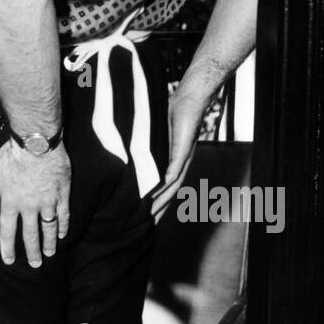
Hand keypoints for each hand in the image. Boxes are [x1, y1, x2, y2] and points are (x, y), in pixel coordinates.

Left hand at [0, 141, 70, 267]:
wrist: (35, 142)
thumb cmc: (11, 155)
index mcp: (10, 202)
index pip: (8, 231)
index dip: (7, 247)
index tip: (8, 260)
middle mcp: (28, 206)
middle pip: (30, 234)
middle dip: (32, 251)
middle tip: (35, 264)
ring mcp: (46, 201)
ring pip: (48, 227)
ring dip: (49, 242)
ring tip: (49, 254)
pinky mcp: (61, 194)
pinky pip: (63, 214)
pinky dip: (63, 225)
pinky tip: (62, 234)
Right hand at [150, 88, 209, 222]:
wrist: (190, 99)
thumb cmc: (174, 113)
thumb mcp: (158, 134)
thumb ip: (149, 144)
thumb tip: (134, 150)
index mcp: (174, 162)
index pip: (165, 187)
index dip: (156, 202)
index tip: (145, 216)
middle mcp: (181, 164)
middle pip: (170, 192)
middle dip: (159, 209)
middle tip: (147, 225)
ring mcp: (183, 157)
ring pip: (173, 185)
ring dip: (162, 199)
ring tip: (151, 213)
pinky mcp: (184, 148)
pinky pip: (175, 167)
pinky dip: (169, 179)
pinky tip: (162, 188)